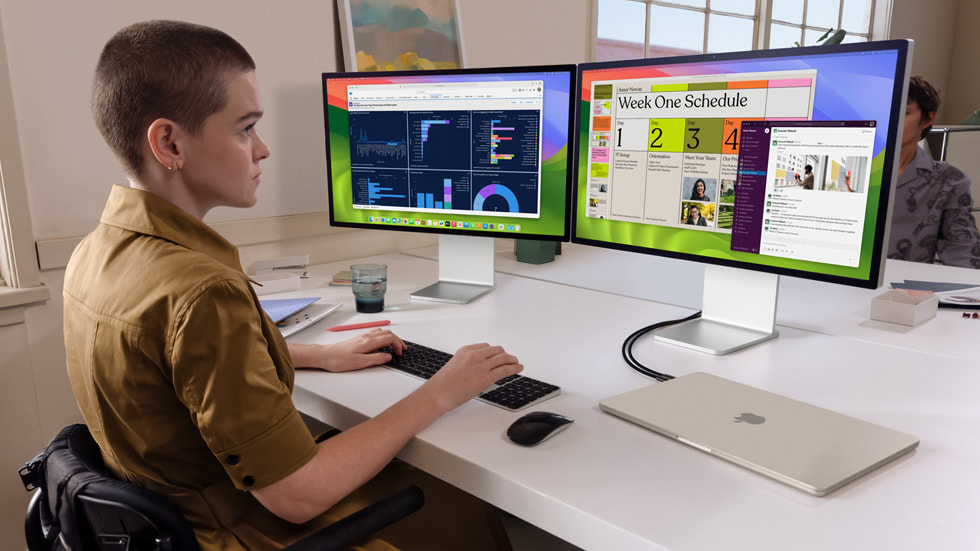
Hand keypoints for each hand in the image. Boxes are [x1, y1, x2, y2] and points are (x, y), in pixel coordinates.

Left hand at [289, 329, 405, 371]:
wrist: (325, 356)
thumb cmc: (339, 360)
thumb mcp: (360, 363)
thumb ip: (376, 359)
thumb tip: (388, 357)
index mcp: (369, 342)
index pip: (389, 338)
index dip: (398, 344)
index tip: (400, 353)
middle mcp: (366, 337)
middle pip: (387, 333)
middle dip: (397, 340)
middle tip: (402, 349)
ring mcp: (362, 337)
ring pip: (381, 332)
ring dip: (391, 338)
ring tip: (394, 346)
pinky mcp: (358, 339)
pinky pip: (375, 334)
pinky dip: (383, 337)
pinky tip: (381, 344)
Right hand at [424, 343, 522, 410]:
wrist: (438, 393)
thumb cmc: (442, 385)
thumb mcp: (454, 367)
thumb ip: (467, 365)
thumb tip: (477, 371)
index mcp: (465, 350)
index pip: (486, 346)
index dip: (494, 352)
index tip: (498, 355)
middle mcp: (474, 355)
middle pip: (497, 350)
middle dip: (505, 354)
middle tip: (510, 359)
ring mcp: (481, 365)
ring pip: (503, 358)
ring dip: (512, 360)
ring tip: (516, 363)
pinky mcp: (486, 377)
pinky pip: (505, 369)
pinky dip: (515, 368)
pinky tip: (518, 369)